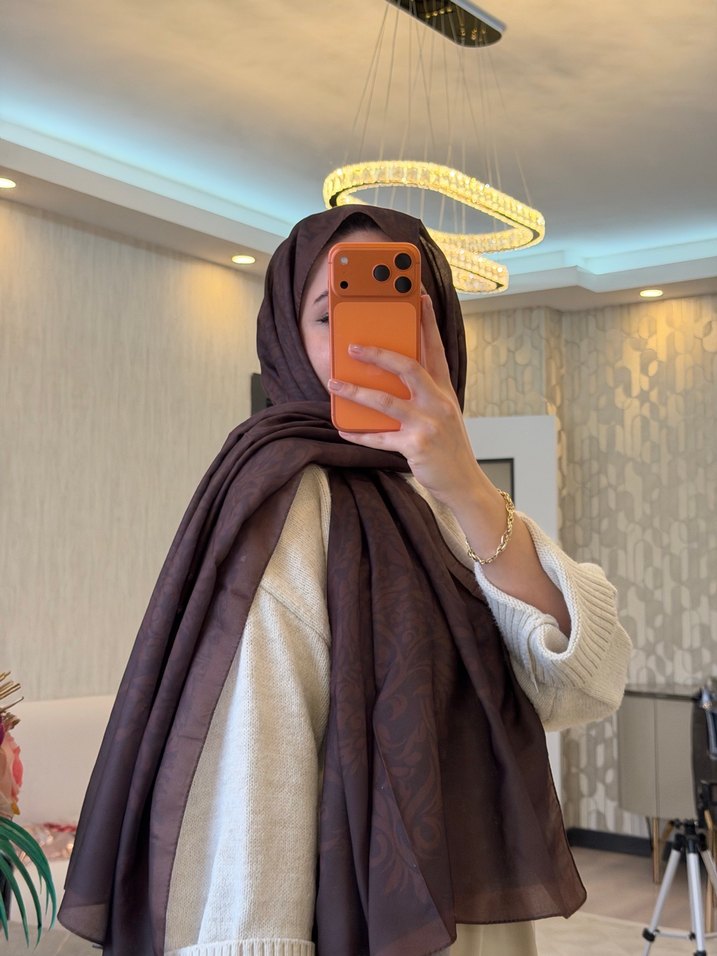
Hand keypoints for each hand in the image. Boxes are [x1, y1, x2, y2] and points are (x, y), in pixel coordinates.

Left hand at [328, 296, 571, 629]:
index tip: (417, 297)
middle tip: (354, 345)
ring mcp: (428, 424)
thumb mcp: (443, 415)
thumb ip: (422, 394)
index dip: (426, 322)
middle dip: (379, 354)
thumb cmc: (449, 448)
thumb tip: (388, 377)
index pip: (435, 349)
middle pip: (409, 367)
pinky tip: (343, 428)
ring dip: (357, 390)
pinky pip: (380, 437)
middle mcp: (439, 403)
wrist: (465, 484)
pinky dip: (359, 433)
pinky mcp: (416, 447)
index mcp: (445, 390)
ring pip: (387, 401)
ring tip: (335, 383)